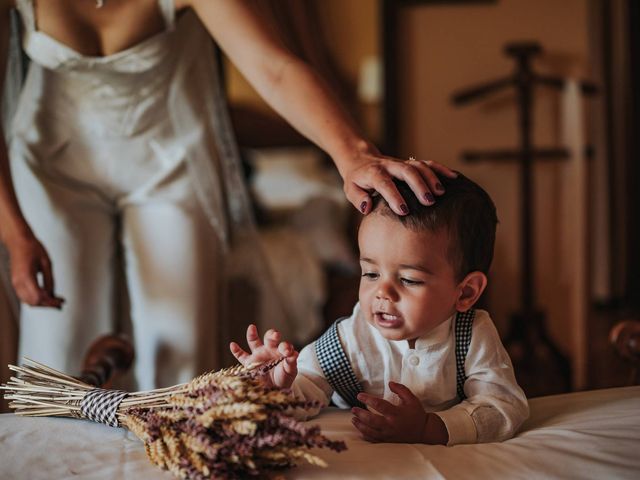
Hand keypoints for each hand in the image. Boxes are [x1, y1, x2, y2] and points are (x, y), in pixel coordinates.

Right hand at [6, 232, 64, 307]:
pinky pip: (25, 296)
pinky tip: (46, 296)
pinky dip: (35, 299)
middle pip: (33, 302)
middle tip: (61, 303)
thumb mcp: (47, 263)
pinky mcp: (16, 282)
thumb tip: (52, 294)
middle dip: (48, 304)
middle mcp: (18, 282)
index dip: (51, 302)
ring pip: (28, 301)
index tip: (61, 302)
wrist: (18, 241)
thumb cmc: (32, 248)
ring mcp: (15, 283)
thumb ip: (50, 280)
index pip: (39, 297)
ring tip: (55, 301)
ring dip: (42, 303)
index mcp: (26, 277)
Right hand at [229, 324, 297, 388]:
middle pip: (269, 338)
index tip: (287, 351)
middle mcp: (269, 349)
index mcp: (280, 351)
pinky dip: (236, 351)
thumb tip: (294, 353)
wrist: (276, 388)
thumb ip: (291, 362)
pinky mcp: (249, 363)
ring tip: (252, 327)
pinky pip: (241, 356)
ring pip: (254, 342)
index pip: (283, 345)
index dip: (285, 347)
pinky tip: (233, 345)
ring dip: (252, 335)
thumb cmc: (284, 376)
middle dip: (272, 335)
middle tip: (275, 335)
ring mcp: (258, 355)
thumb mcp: (290, 370)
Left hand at [341, 147, 457, 215]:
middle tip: (429, 202)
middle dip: (419, 185)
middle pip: (407, 171)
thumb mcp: (350, 189)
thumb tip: (367, 206)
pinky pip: (428, 163)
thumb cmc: (357, 180)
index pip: (384, 183)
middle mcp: (390, 166)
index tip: (404, 210)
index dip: (394, 196)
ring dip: (431, 177)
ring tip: (441, 193)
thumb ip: (357, 198)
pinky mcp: (411, 163)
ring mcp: (402, 163)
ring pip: (419, 166)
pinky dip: (441, 169)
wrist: (361, 160)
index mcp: (374, 174)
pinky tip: (453, 177)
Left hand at [351, 381, 447, 443]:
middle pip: (371, 420)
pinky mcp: (388, 441)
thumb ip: (401, 389)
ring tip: (353, 419)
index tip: (359, 395)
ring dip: (360, 425)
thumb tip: (390, 383)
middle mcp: (391, 425)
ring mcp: (389, 435)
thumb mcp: (411, 399)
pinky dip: (365, 436)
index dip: (367, 399)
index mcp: (396, 413)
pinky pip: (374, 440)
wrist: (424, 432)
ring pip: (370, 431)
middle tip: (353, 409)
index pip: (378, 405)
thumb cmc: (417, 414)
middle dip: (360, 414)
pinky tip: (360, 430)